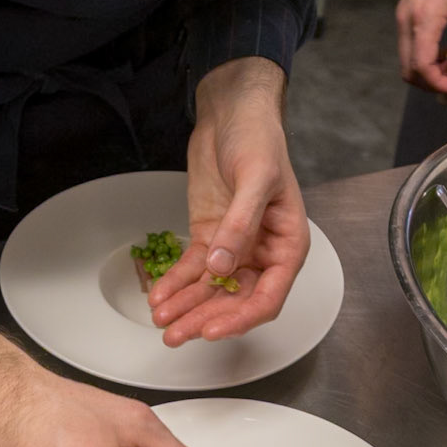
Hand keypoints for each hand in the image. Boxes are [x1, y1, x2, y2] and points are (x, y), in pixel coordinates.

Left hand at [146, 56, 309, 346]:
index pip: (267, 295)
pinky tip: (158, 295)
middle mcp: (263, 252)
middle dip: (204, 317)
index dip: (240, 318)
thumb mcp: (255, 178)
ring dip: (186, 306)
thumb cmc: (258, 139)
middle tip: (176, 334)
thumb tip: (223, 264)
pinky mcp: (209, 236)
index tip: (212, 329)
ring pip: (211, 288)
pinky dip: (175, 282)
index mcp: (287, 244)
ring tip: (161, 320)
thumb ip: (240, 224)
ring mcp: (234, 246)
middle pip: (235, 299)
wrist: (233, 112)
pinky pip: (193, 268)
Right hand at [397, 0, 446, 93]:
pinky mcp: (404, 11)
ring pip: (406, 59)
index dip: (438, 82)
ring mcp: (402, 15)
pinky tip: (444, 50)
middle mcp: (407, 19)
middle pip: (408, 69)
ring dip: (427, 70)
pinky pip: (409, 45)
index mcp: (425, 18)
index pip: (421, 65)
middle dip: (431, 82)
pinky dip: (423, 56)